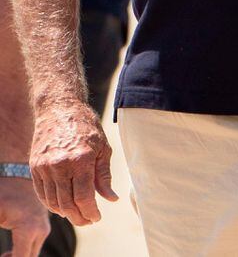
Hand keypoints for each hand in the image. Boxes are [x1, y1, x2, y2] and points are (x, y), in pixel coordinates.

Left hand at [0, 177, 49, 256]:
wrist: (18, 172)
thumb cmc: (2, 192)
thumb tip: (1, 251)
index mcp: (28, 229)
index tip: (0, 254)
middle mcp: (41, 231)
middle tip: (2, 254)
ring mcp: (44, 228)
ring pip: (32, 253)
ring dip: (19, 256)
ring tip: (4, 253)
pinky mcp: (43, 225)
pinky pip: (34, 246)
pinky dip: (23, 251)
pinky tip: (10, 249)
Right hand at [29, 99, 117, 226]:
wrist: (59, 109)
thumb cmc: (86, 126)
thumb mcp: (103, 148)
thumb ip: (104, 176)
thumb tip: (111, 199)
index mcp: (81, 159)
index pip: (84, 196)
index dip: (90, 211)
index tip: (97, 217)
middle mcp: (61, 165)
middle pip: (67, 203)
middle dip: (78, 217)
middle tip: (87, 221)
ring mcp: (45, 166)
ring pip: (53, 201)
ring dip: (65, 213)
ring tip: (76, 215)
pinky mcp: (35, 166)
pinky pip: (41, 193)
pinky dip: (51, 204)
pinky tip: (61, 206)